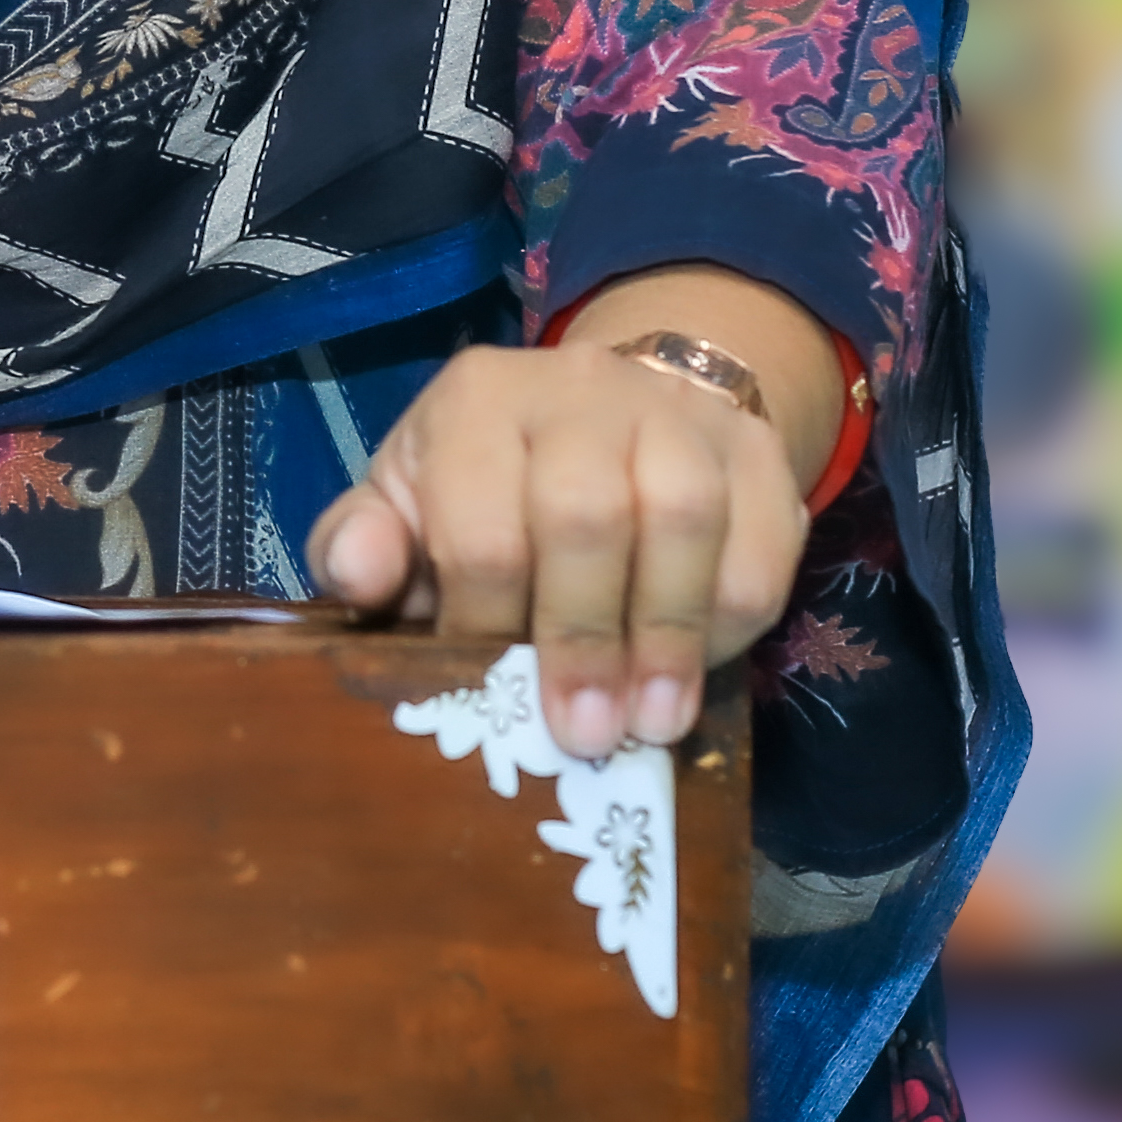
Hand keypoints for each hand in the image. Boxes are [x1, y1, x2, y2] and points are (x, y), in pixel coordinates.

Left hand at [301, 266, 840, 760]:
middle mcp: (580, 387)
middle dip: (582, 638)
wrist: (607, 415)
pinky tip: (699, 669)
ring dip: (668, 635)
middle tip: (584, 733)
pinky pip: (763, 536)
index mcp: (477, 402)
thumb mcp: (406, 506)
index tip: (492, 698)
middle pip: (588, 513)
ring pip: (685, 516)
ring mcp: (677, 410)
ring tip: (651, 721)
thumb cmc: (487, 489)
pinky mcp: (754, 448)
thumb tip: (358, 576)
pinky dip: (731, 617)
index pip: (481, 523)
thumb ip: (365, 545)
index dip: (486, 623)